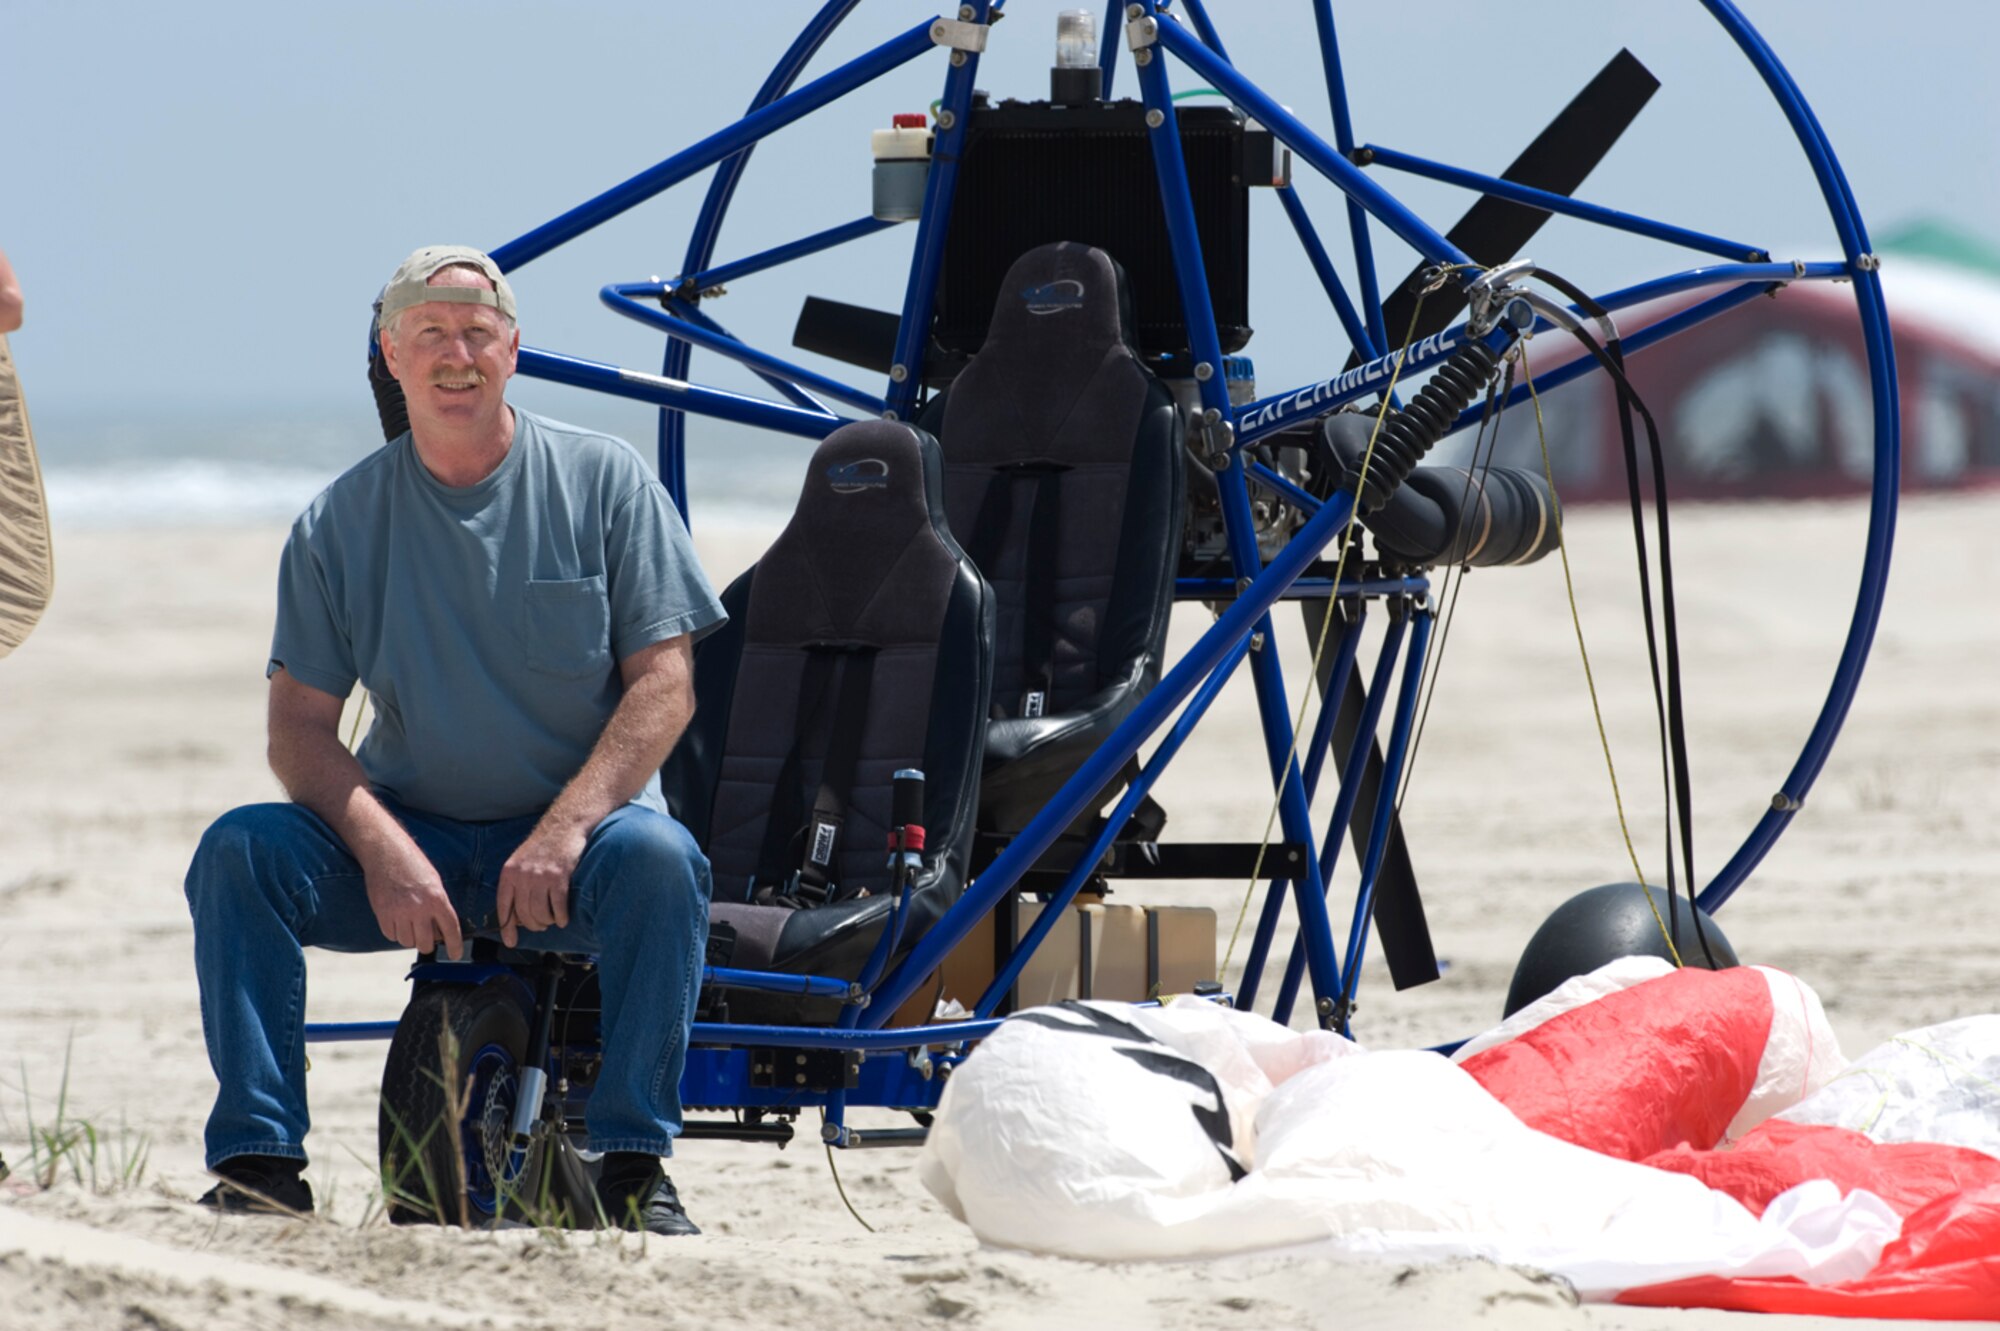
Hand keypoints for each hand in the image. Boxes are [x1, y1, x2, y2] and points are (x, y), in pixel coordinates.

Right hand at [362, 844, 463, 958]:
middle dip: (428, 943)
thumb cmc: (412, 864)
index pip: (450, 929)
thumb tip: (440, 931)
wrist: (386, 852)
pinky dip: (395, 932)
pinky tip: (397, 919)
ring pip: (407, 942)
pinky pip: (391, 935)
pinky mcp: (382, 914)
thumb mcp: (434, 882)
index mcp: (437, 899)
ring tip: (410, 922)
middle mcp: (419, 908)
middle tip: (427, 935)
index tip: (456, 954)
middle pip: (426, 944)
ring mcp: (399, 912)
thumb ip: (438, 906)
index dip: (455, 946)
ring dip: (410, 937)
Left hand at [496, 822, 585, 946]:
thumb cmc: (544, 847)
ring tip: (554, 920)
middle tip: (542, 925)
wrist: (564, 826)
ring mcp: (540, 876)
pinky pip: (558, 907)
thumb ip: (517, 886)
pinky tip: (564, 918)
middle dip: (534, 925)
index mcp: (509, 873)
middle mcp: (522, 876)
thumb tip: (515, 916)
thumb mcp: (521, 863)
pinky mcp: (559, 877)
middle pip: (525, 914)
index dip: (507, 927)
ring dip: (548, 922)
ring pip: (541, 913)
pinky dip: (562, 917)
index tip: (511, 941)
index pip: (504, 907)